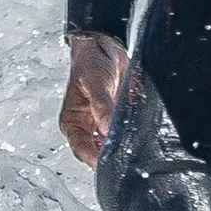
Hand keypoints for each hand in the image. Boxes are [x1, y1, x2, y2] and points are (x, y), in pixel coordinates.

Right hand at [59, 32, 127, 162]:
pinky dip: (131, 137)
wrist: (105, 48)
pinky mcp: (117, 120)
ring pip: (112, 146)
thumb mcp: (95, 82)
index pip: (81, 148)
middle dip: (110, 156)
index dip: (93, 158)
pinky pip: (124, 135)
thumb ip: (102, 106)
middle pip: (97, 152)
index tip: (107, 163)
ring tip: (132, 148)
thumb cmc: (90, 63)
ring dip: (121, 148)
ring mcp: (103, 125)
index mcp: (73, 122)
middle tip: (125, 157)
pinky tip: (137, 137)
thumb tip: (107, 127)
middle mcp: (87, 127)